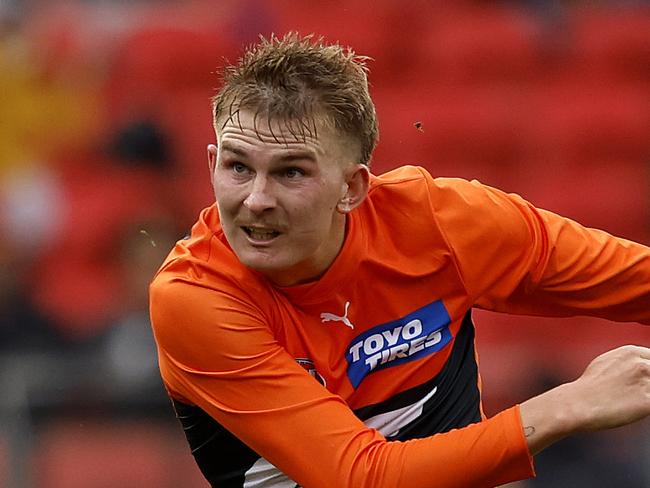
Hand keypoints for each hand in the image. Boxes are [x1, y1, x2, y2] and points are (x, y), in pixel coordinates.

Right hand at [519, 345, 649, 454]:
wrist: (578, 403)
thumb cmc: (588, 387)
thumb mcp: (607, 362)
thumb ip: (628, 361)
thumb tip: (642, 366)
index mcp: (631, 352)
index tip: (646, 381)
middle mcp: (641, 363)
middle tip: (640, 392)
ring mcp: (646, 381)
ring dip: (649, 394)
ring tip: (635, 400)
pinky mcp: (648, 401)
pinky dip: (648, 406)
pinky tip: (637, 408)